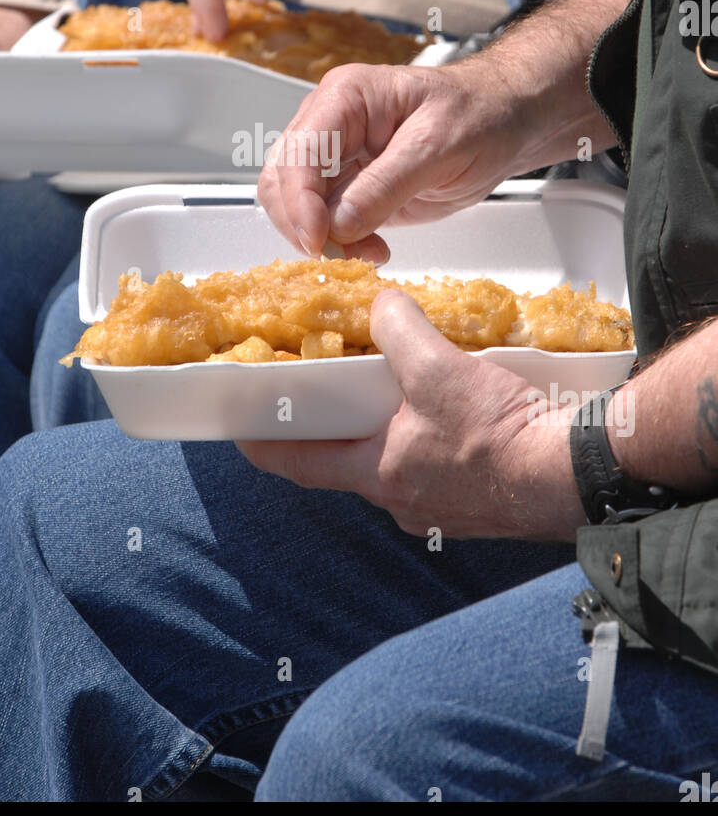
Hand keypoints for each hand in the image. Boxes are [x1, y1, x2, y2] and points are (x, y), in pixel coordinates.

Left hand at [239, 289, 584, 541]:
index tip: (240, 429)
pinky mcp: (477, 503)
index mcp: (376, 473)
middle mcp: (400, 500)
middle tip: (330, 393)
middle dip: (339, 427)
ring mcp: (439, 508)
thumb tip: (383, 307)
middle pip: (348, 461)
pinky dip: (431, 439)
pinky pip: (438, 468)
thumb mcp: (437, 367)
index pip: (298, 463)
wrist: (573, 475)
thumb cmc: (499, 433)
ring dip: (390, 431)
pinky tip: (452, 412)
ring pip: (396, 463)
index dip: (265, 442)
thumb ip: (398, 330)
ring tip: (397, 392)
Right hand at [258, 57, 538, 263]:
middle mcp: (329, 124)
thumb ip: (386, 185)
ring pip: (294, 206)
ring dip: (321, 238)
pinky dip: (338, 243)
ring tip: (368, 252)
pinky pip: (324, 222)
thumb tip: (337, 224)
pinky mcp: (349, 188)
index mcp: (346, 97)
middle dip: (305, 225)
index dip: (300, 202)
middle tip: (343, 255)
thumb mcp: (439, 147)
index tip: (319, 241)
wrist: (505, 121)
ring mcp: (336, 157)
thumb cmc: (480, 116)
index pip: (300, 153)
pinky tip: (372, 249)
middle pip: (282, 181)